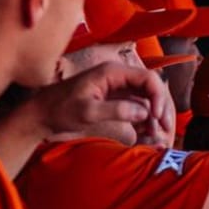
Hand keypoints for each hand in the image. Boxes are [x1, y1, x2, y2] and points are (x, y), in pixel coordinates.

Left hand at [39, 60, 174, 145]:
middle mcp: (118, 77)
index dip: (158, 98)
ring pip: (148, 100)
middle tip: (165, 130)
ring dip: (155, 117)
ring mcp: (118, 88)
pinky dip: (146, 121)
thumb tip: (144, 112)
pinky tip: (146, 134)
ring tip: (155, 135)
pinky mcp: (116, 100)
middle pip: (152, 88)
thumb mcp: (87, 112)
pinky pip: (139, 108)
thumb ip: (116, 110)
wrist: (44, 114)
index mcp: (112, 72)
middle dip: (162, 108)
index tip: (157, 118)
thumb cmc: (61, 110)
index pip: (148, 78)